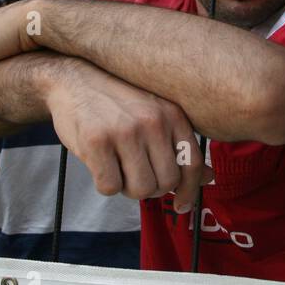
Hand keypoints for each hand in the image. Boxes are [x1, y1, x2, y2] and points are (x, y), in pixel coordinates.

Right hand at [46, 63, 213, 212]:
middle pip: (167, 182)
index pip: (192, 163)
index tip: (183, 206)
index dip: (190, 190)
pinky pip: (110, 187)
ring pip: (141, 189)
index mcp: (173, 114)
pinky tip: (101, 165)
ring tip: (119, 168)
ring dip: (128, 188)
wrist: (75, 79)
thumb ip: (180, 145)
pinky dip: (105, 184)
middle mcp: (154, 122)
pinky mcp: (96, 141)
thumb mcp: (157, 114)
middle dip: (152, 188)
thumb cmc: (119, 102)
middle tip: (136, 176)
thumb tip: (209, 178)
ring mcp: (125, 131)